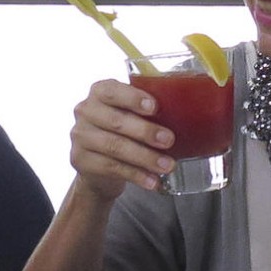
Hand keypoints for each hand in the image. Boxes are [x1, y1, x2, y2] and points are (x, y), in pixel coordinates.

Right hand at [69, 78, 175, 201]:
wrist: (98, 165)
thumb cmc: (123, 131)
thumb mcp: (131, 114)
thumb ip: (148, 111)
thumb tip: (190, 113)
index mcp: (99, 92)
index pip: (112, 90)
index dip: (132, 98)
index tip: (154, 107)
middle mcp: (85, 111)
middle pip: (116, 121)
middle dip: (145, 131)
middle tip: (169, 140)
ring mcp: (80, 136)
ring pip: (114, 146)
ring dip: (144, 157)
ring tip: (167, 165)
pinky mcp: (80, 160)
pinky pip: (111, 167)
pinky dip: (136, 175)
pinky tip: (152, 180)